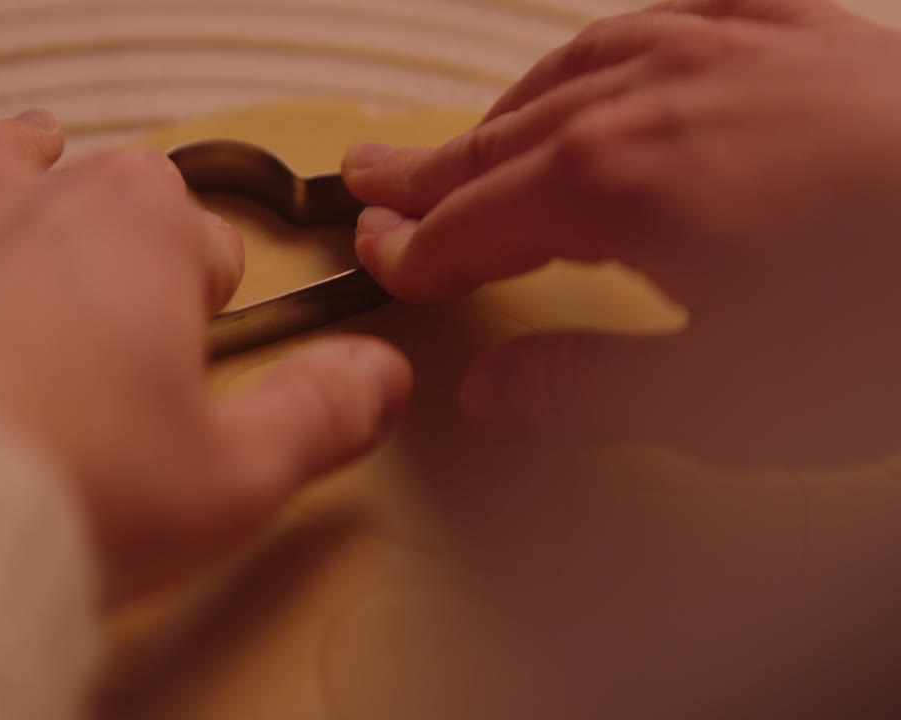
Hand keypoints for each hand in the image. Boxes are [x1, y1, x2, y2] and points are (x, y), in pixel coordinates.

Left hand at [0, 111, 410, 596]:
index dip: (206, 298)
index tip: (195, 348)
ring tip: (8, 193)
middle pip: (87, 186)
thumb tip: (379, 380)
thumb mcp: (232, 478)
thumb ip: (320, 416)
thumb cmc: (56, 494)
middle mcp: (15, 194)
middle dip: (110, 233)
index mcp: (132, 226)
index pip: (201, 242)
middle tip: (110, 307)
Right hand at [342, 0, 900, 465]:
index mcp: (615, 181)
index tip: (379, 260)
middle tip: (369, 179)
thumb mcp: (732, 399)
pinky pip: (671, 14)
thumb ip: (592, 392)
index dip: (414, 249)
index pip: (471, 222)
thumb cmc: (894, 317)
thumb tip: (497, 391)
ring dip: (501, 111)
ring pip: (569, 69)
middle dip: (425, 170)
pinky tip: (607, 48)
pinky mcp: (794, 30)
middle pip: (497, 139)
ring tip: (467, 137)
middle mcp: (653, 91)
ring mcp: (723, 46)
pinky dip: (615, 42)